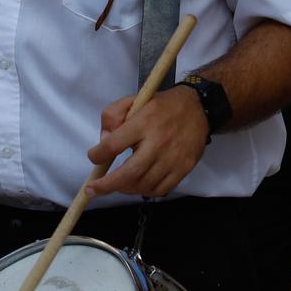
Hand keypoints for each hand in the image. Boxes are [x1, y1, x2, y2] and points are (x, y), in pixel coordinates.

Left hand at [85, 86, 209, 198]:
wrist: (198, 108)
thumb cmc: (161, 106)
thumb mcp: (133, 100)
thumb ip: (112, 116)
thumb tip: (103, 142)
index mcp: (144, 122)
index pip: (114, 144)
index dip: (98, 154)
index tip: (94, 157)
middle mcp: (159, 142)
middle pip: (130, 173)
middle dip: (107, 185)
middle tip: (92, 190)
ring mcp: (173, 158)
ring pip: (144, 185)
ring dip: (125, 188)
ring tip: (118, 184)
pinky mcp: (184, 168)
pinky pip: (161, 189)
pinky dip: (145, 191)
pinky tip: (138, 185)